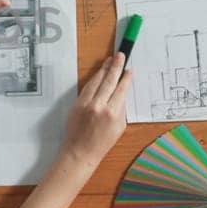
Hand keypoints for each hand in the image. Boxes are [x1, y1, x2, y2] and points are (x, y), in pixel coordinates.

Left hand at [62, 52, 131, 166]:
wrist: (80, 152)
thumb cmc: (101, 144)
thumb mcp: (119, 128)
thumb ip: (121, 110)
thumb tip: (121, 94)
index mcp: (113, 114)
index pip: (121, 90)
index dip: (125, 79)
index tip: (129, 70)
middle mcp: (99, 106)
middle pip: (109, 81)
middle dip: (115, 67)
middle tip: (120, 55)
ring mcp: (86, 104)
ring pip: (97, 81)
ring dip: (104, 69)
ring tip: (109, 60)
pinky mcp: (77, 103)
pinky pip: (87, 87)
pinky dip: (94, 79)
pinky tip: (98, 73)